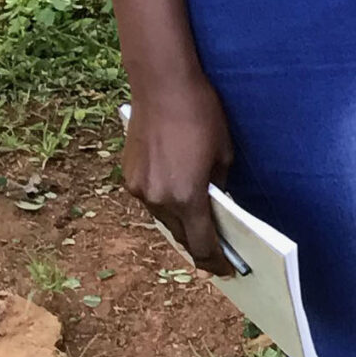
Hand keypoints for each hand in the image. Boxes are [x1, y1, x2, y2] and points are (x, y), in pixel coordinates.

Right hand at [123, 71, 237, 274]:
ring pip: (163, 219)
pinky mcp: (128, 175)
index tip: (227, 271)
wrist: (162, 85)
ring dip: (180, 225)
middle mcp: (158, 199)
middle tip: (216, 255)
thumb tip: (217, 203)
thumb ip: (219, 184)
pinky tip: (178, 199)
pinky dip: (166, 204)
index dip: (216, 261)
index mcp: (185, 195)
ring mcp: (138, 189)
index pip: (202, 242)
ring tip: (199, 227)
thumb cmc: (201, 113)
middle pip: (180, 235)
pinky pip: (150, 200)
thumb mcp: (224, 152)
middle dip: (198, 246)